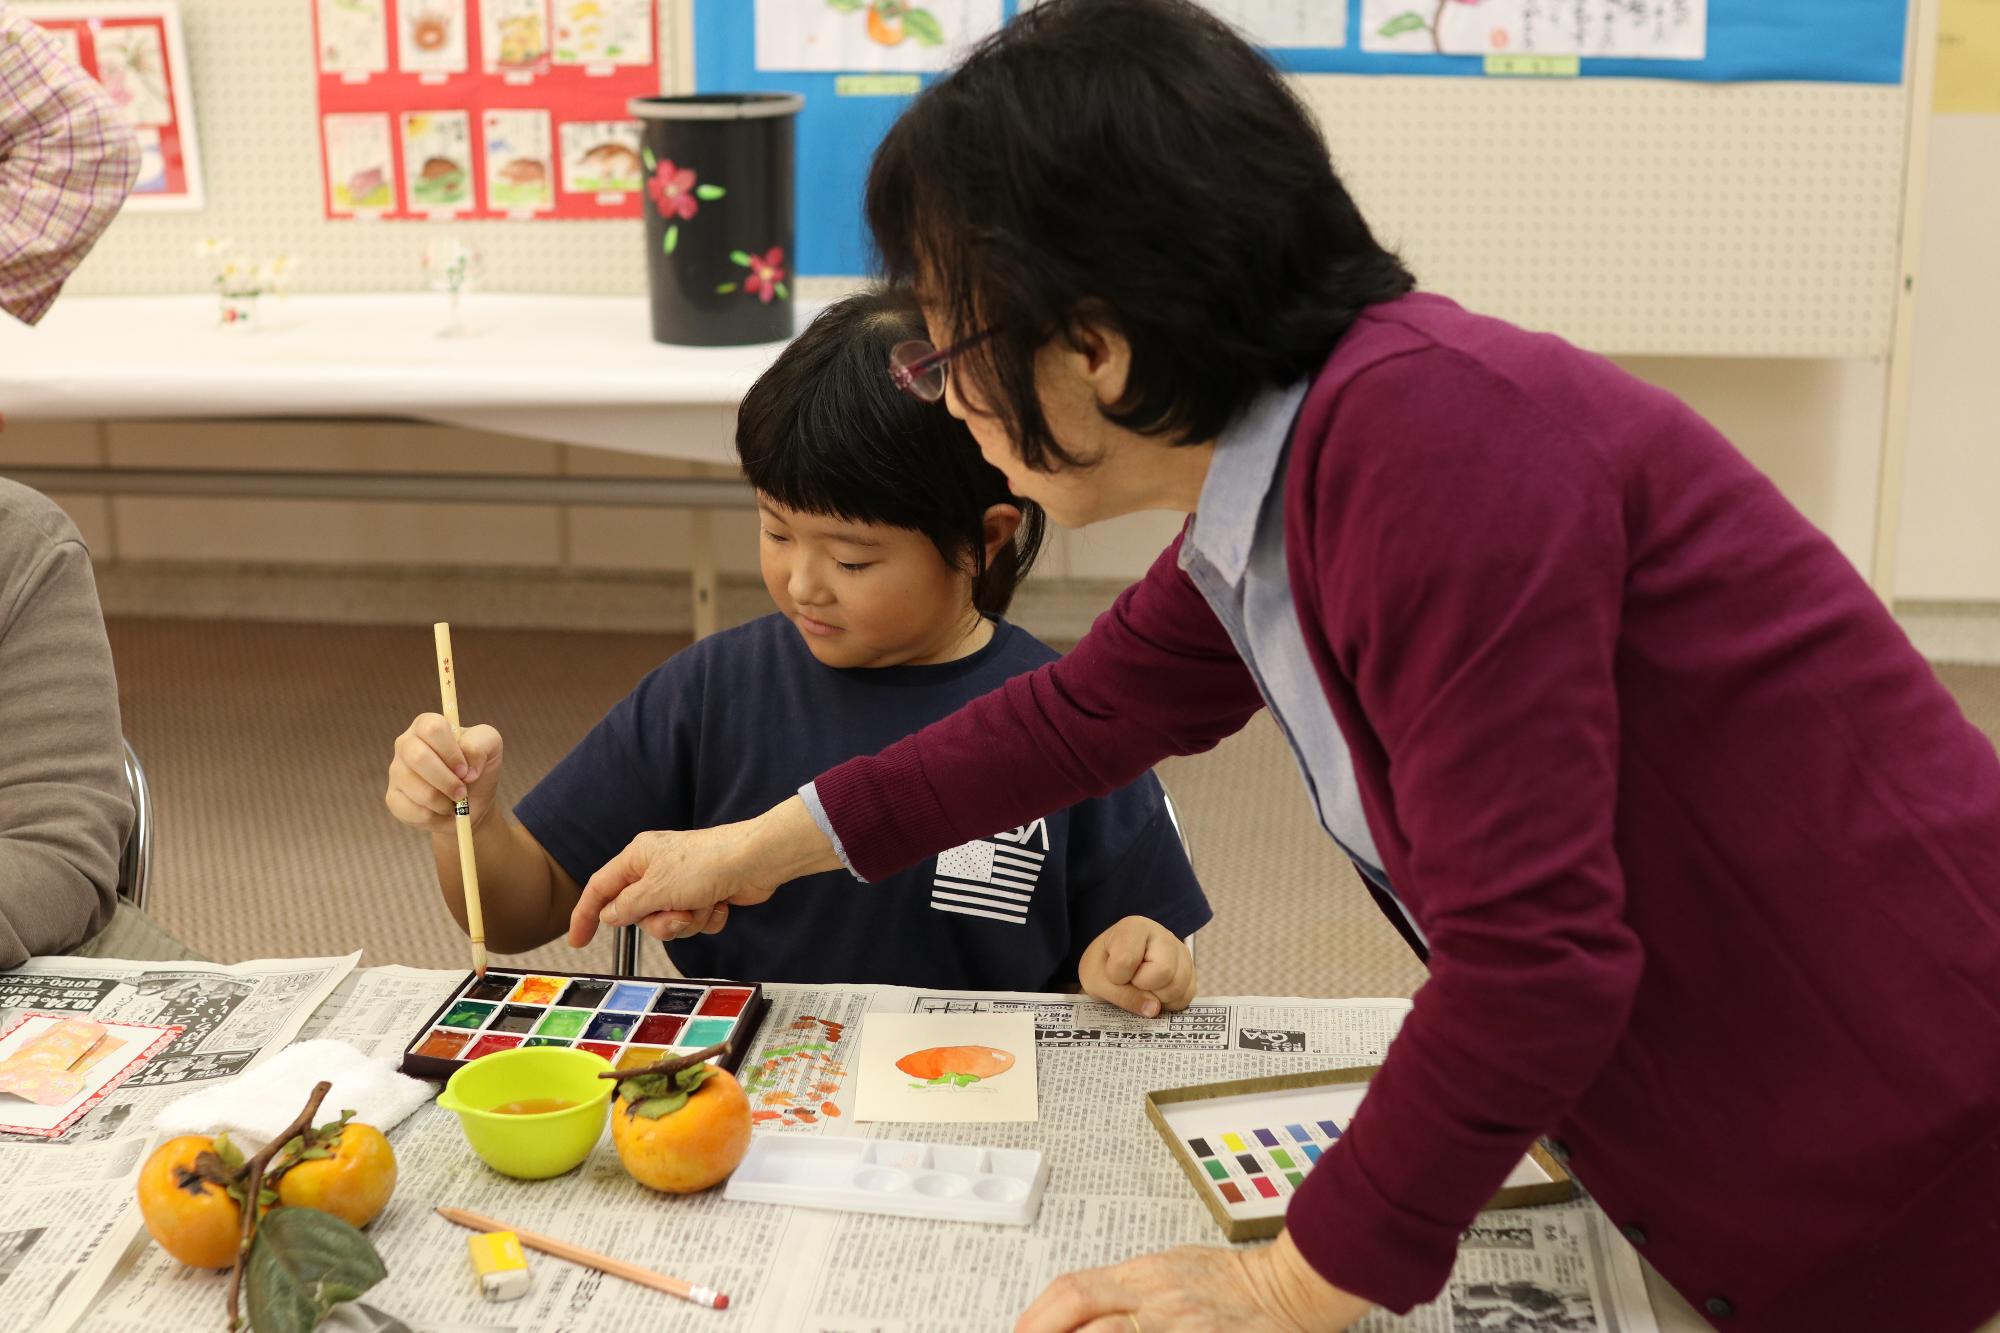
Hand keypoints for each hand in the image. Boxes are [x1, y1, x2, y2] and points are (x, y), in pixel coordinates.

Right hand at [384, 713, 503, 833]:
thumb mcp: (491, 747)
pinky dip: (434, 817)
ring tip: (454, 801)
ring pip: (418, 789)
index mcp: (427, 725)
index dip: (451, 752)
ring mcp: (396, 771)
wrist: (471, 802)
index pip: (432, 728)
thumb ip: (482, 745)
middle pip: (418, 757)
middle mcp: (406, 744)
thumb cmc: (478, 768)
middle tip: (462, 792)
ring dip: (444, 802)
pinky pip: (412, 811)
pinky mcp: (393, 798)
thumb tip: (467, 768)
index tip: (465, 769)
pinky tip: (441, 811)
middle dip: (447, 780)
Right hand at [566, 797, 841, 946]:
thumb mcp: (656, 889)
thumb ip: (627, 907)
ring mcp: (681, 884)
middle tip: (679, 913)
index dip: (585, 915)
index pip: (600, 889)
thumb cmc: (707, 864)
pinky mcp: (704, 895)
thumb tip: (608, 915)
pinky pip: (694, 922)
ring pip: (668, 923)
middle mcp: (656, 870)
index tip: (578, 942)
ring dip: (688, 921)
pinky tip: (720, 903)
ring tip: (704, 904)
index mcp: (638, 858)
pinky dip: (707, 918)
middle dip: (662, 922)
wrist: (756, 861)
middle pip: (639, 914)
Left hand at [1016, 1233, 1370, 1332]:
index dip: (1037, 1317)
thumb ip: (1130, 1289)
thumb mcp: (1173, 1270)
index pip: (1075, 1291)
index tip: (1019, 1332)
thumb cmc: (1235, 1283)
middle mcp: (1157, 1299)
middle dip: (1045, 1332)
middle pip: (1083, 1315)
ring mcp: (1179, 1325)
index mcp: (1145, 1275)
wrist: (1292, 1287)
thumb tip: (1085, 1310)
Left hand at [1078, 916, 1194, 1017]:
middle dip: (1143, 987)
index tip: (1111, 971)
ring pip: (1178, 986)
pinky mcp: (1190, 970)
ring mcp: (1180, 952)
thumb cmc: (1103, 967)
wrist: (1111, 966)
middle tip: (1131, 981)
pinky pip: (1186, 996)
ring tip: (1142, 987)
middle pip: (1164, 971)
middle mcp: (1163, 935)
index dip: (1116, 977)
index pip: (1127, 961)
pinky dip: (1168, 1003)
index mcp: (1134, 927)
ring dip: (1156, 998)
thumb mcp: (1097, 980)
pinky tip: (1154, 994)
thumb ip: (1122, 995)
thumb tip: (1154, 1009)